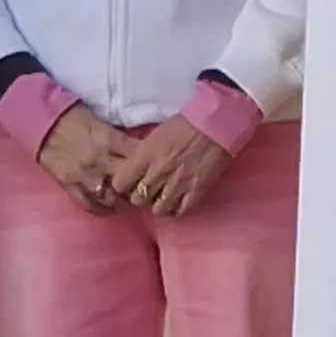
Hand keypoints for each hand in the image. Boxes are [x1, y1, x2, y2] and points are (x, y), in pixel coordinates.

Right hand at [38, 109, 141, 215]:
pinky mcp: (70, 187)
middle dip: (141, 186)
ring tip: (134, 200)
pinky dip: (104, 210)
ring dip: (125, 202)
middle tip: (149, 189)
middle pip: (128, 182)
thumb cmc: (73, 118)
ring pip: (112, 198)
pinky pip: (90, 206)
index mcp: (108, 140)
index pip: (137, 156)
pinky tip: (112, 208)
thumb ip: (120, 138)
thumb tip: (142, 150)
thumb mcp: (102, 122)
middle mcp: (98, 161)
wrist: (41, 124)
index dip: (150, 164)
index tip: (157, 168)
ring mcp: (83, 177)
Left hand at [122, 119, 236, 216]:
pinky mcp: (195, 193)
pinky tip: (177, 201)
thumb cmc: (184, 124)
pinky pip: (178, 212)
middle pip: (137, 199)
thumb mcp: (155, 136)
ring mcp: (176, 185)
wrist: (215, 125)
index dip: (123, 185)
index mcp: (144, 156)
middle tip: (148, 190)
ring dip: (158, 204)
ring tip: (164, 197)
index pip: (120, 184)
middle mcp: (157, 173)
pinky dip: (176, 209)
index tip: (129, 183)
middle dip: (140, 196)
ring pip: (157, 209)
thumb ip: (142, 155)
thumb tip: (135, 170)